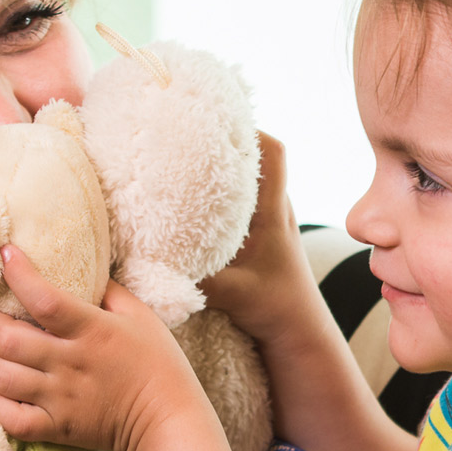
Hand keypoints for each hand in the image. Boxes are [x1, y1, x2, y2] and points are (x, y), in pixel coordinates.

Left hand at [0, 245, 210, 450]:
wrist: (168, 420)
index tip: (5, 255)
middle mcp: (70, 364)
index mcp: (92, 331)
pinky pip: (11, 419)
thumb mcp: (140, 316)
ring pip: (1, 377)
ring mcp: (60, 399)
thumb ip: (107, 291)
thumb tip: (80, 271)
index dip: (18, 275)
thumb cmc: (158, 363)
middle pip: (9, 340)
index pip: (44, 300)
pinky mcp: (56, 428)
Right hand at [199, 133, 322, 349]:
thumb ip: (197, 280)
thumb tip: (153, 264)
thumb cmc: (277, 309)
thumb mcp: (235, 293)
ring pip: (244, 179)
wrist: (298, 333)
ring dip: (218, 168)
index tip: (214, 116)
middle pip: (254, 156)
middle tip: (185, 131)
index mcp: (274, 210)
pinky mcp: (255, 237)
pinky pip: (236, 203)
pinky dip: (215, 195)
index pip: (273, 151)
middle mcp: (273, 207)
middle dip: (223, 140)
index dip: (248, 127)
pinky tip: (186, 199)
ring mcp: (265, 221)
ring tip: (180, 157)